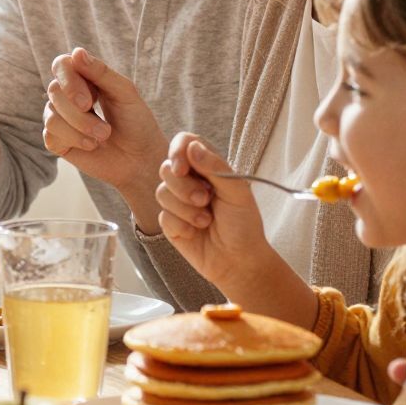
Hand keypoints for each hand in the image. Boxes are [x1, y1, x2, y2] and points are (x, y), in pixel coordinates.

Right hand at [43, 48, 168, 216]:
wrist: (140, 159)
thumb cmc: (136, 122)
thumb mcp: (125, 93)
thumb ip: (101, 73)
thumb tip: (76, 52)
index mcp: (84, 77)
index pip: (61, 65)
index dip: (69, 80)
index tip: (89, 101)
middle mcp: (67, 95)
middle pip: (54, 90)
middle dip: (79, 113)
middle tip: (105, 129)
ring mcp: (60, 117)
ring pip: (51, 115)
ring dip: (80, 128)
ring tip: (103, 137)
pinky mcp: (57, 140)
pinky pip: (50, 135)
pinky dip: (73, 140)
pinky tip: (91, 146)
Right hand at [155, 133, 277, 291]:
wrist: (239, 261)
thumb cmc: (244, 225)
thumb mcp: (238, 192)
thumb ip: (216, 167)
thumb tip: (192, 147)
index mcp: (207, 166)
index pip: (184, 142)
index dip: (177, 150)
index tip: (182, 168)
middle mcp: (190, 180)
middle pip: (166, 168)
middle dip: (184, 188)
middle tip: (205, 200)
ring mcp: (177, 202)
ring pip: (161, 193)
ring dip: (185, 210)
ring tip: (206, 221)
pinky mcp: (170, 222)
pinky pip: (163, 216)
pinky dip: (181, 226)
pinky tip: (195, 233)